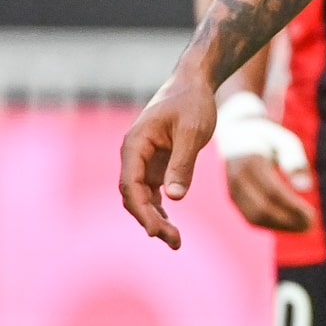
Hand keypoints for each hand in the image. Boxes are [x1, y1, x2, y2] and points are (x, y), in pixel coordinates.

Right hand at [118, 63, 217, 249]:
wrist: (195, 83)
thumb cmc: (193, 102)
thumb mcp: (192, 131)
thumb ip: (183, 163)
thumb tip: (173, 198)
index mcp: (135, 145)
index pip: (130, 185)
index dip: (141, 210)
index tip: (155, 230)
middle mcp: (134, 156)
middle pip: (134, 196)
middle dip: (151, 221)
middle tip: (174, 241)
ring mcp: (144, 161)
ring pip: (142, 198)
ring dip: (155, 219)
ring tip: (175, 241)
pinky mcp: (156, 164)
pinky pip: (153, 192)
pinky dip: (161, 209)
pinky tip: (172, 226)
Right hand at [215, 92, 315, 232]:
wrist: (238, 133)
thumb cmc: (269, 137)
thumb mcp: (285, 140)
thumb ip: (295, 161)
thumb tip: (306, 188)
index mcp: (251, 162)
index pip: (273, 193)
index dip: (293, 207)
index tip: (313, 215)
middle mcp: (238, 179)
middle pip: (262, 209)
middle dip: (287, 221)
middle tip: (312, 225)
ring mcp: (233, 190)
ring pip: (254, 217)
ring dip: (280, 226)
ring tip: (304, 227)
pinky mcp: (234, 198)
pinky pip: (250, 217)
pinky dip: (270, 224)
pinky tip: (289, 225)